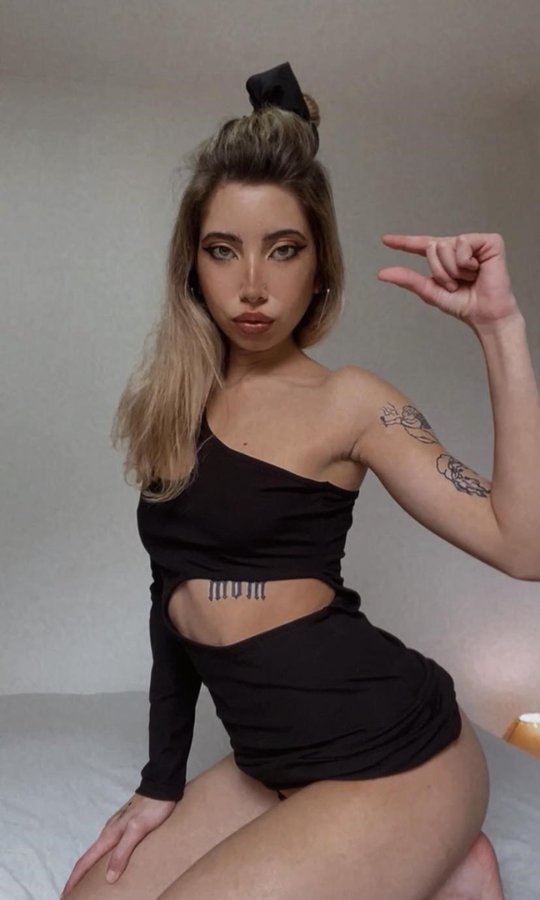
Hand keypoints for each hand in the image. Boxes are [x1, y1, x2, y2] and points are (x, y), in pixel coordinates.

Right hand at [59, 793, 175, 896]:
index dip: (74, 879)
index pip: (85, 861)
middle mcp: (109, 832)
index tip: (65, 895)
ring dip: (91, 869)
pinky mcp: (127, 826)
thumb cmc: (152, 808)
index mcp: (109, 835)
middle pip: (89, 858)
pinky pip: (111, 847)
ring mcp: (117, 828)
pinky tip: (113, 864)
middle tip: (75, 894)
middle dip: (79, 877)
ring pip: (100, 852)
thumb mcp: (138, 829)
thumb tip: (108, 878)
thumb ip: (123, 851)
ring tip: (90, 883)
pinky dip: (105, 860)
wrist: (162, 785)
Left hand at [377, 232, 519, 328]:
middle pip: (432, 247)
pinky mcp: (489, 241)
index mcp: (444, 258)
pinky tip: (478, 270)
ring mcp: (473, 243)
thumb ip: (408, 279)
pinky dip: (465, 263)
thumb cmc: (462, 303)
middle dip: (440, 272)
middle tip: (456, 285)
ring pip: (445, 246)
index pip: (421, 246)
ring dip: (453, 270)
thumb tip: (382, 273)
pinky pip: (463, 243)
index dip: (404, 242)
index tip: (385, 240)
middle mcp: (457, 247)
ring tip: (468, 279)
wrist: (485, 314)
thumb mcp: (430, 291)